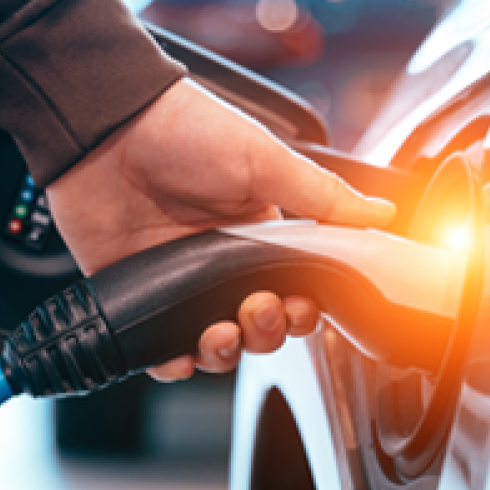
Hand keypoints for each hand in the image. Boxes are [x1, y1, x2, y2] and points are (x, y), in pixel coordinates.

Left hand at [47, 78, 396, 380]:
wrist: (106, 125)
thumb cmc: (185, 130)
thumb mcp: (266, 160)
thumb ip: (324, 198)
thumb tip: (383, 214)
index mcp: (257, 231)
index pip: (293, 290)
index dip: (302, 309)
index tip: (301, 304)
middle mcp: (218, 261)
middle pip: (257, 325)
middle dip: (266, 331)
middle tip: (258, 307)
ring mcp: (175, 280)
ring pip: (212, 343)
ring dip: (225, 351)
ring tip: (221, 330)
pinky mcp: (135, 294)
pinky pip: (157, 349)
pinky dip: (171, 364)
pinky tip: (180, 354)